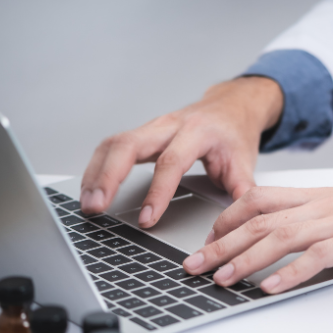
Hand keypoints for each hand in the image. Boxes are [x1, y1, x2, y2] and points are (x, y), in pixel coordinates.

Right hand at [80, 77, 283, 226]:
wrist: (230, 108)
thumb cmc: (234, 136)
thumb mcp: (244, 163)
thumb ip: (242, 192)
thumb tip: (243, 224)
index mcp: (197, 133)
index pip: (171, 162)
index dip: (157, 193)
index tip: (146, 220)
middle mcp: (169, 126)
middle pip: (129, 144)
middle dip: (109, 176)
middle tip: (97, 207)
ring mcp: (152, 128)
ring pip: (113, 144)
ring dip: (96, 174)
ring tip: (88, 204)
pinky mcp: (142, 135)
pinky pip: (111, 147)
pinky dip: (97, 168)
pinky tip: (90, 190)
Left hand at [182, 165, 332, 293]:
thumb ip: (316, 221)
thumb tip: (286, 243)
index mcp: (315, 197)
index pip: (258, 199)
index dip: (227, 218)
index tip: (207, 238)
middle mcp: (319, 205)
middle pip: (258, 220)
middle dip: (220, 243)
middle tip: (194, 265)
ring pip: (280, 237)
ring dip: (246, 260)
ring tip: (222, 279)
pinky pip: (318, 256)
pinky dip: (292, 272)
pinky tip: (272, 287)